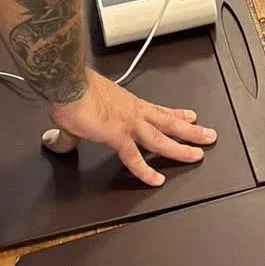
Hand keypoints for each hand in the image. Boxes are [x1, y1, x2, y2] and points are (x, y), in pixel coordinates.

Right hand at [42, 68, 216, 186]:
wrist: (67, 85)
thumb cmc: (73, 91)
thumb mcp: (77, 110)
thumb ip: (70, 131)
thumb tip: (56, 140)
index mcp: (128, 102)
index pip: (158, 110)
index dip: (176, 114)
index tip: (191, 116)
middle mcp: (133, 111)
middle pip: (168, 122)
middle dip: (191, 130)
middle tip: (208, 136)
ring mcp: (129, 123)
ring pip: (162, 137)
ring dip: (182, 147)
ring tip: (198, 154)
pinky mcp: (118, 135)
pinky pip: (135, 157)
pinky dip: (146, 170)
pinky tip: (157, 180)